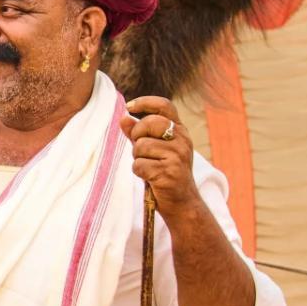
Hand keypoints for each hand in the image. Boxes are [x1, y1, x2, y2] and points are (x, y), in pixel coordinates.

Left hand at [123, 95, 200, 221]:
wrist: (182, 202)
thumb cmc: (166, 173)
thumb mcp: (155, 150)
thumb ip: (139, 134)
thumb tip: (123, 118)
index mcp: (180, 130)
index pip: (164, 105)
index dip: (145, 102)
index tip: (129, 107)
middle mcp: (182, 140)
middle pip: (149, 123)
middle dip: (137, 136)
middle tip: (140, 150)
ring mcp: (177, 156)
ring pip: (141, 146)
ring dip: (137, 158)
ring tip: (149, 167)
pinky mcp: (169, 172)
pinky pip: (139, 165)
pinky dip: (139, 172)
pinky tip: (150, 178)